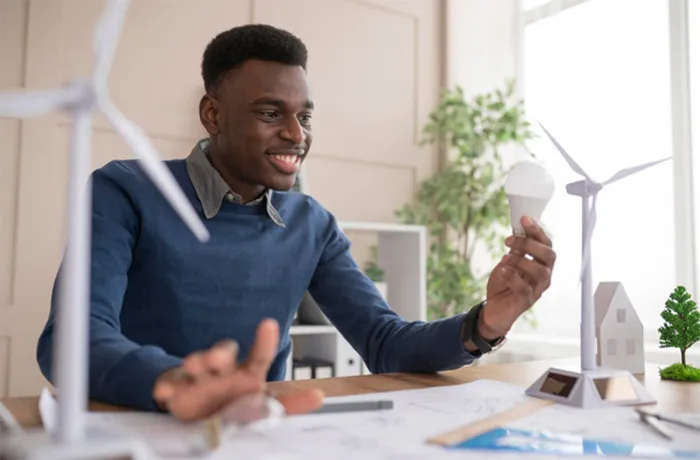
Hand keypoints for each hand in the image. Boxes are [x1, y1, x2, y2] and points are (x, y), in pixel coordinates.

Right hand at [153, 319, 323, 420]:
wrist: (198, 410)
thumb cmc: (235, 404)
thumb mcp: (262, 407)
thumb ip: (287, 403)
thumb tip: (319, 396)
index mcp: (248, 375)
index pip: (259, 356)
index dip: (264, 341)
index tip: (268, 324)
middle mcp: (224, 372)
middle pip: (223, 354)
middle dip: (219, 354)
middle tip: (216, 360)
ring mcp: (198, 379)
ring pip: (197, 364)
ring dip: (196, 362)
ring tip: (195, 366)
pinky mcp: (176, 388)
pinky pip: (171, 383)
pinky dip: (168, 385)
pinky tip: (166, 390)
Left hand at [480, 215, 555, 338]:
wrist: (494, 308)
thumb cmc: (504, 283)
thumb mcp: (508, 261)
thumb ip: (516, 249)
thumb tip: (518, 230)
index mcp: (541, 263)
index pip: (546, 244)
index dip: (537, 230)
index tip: (524, 219)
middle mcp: (544, 275)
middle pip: (548, 255)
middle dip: (529, 244)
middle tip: (509, 240)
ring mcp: (537, 289)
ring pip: (540, 271)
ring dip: (520, 260)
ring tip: (504, 259)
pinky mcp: (527, 301)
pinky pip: (525, 288)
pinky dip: (512, 277)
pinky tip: (502, 271)